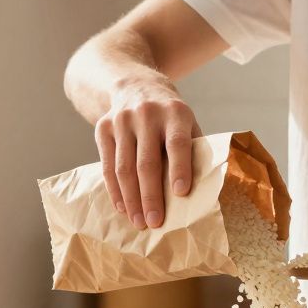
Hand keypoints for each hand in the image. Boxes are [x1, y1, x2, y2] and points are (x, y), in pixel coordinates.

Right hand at [95, 80, 198, 229]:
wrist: (134, 84)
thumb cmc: (169, 116)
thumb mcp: (187, 122)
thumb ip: (194, 149)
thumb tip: (203, 191)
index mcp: (175, 112)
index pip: (178, 143)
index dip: (180, 168)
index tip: (181, 194)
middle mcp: (147, 114)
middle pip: (147, 161)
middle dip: (151, 195)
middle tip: (155, 222)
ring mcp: (122, 120)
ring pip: (124, 167)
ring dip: (131, 199)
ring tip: (139, 222)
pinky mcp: (103, 128)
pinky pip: (107, 165)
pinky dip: (115, 190)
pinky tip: (123, 208)